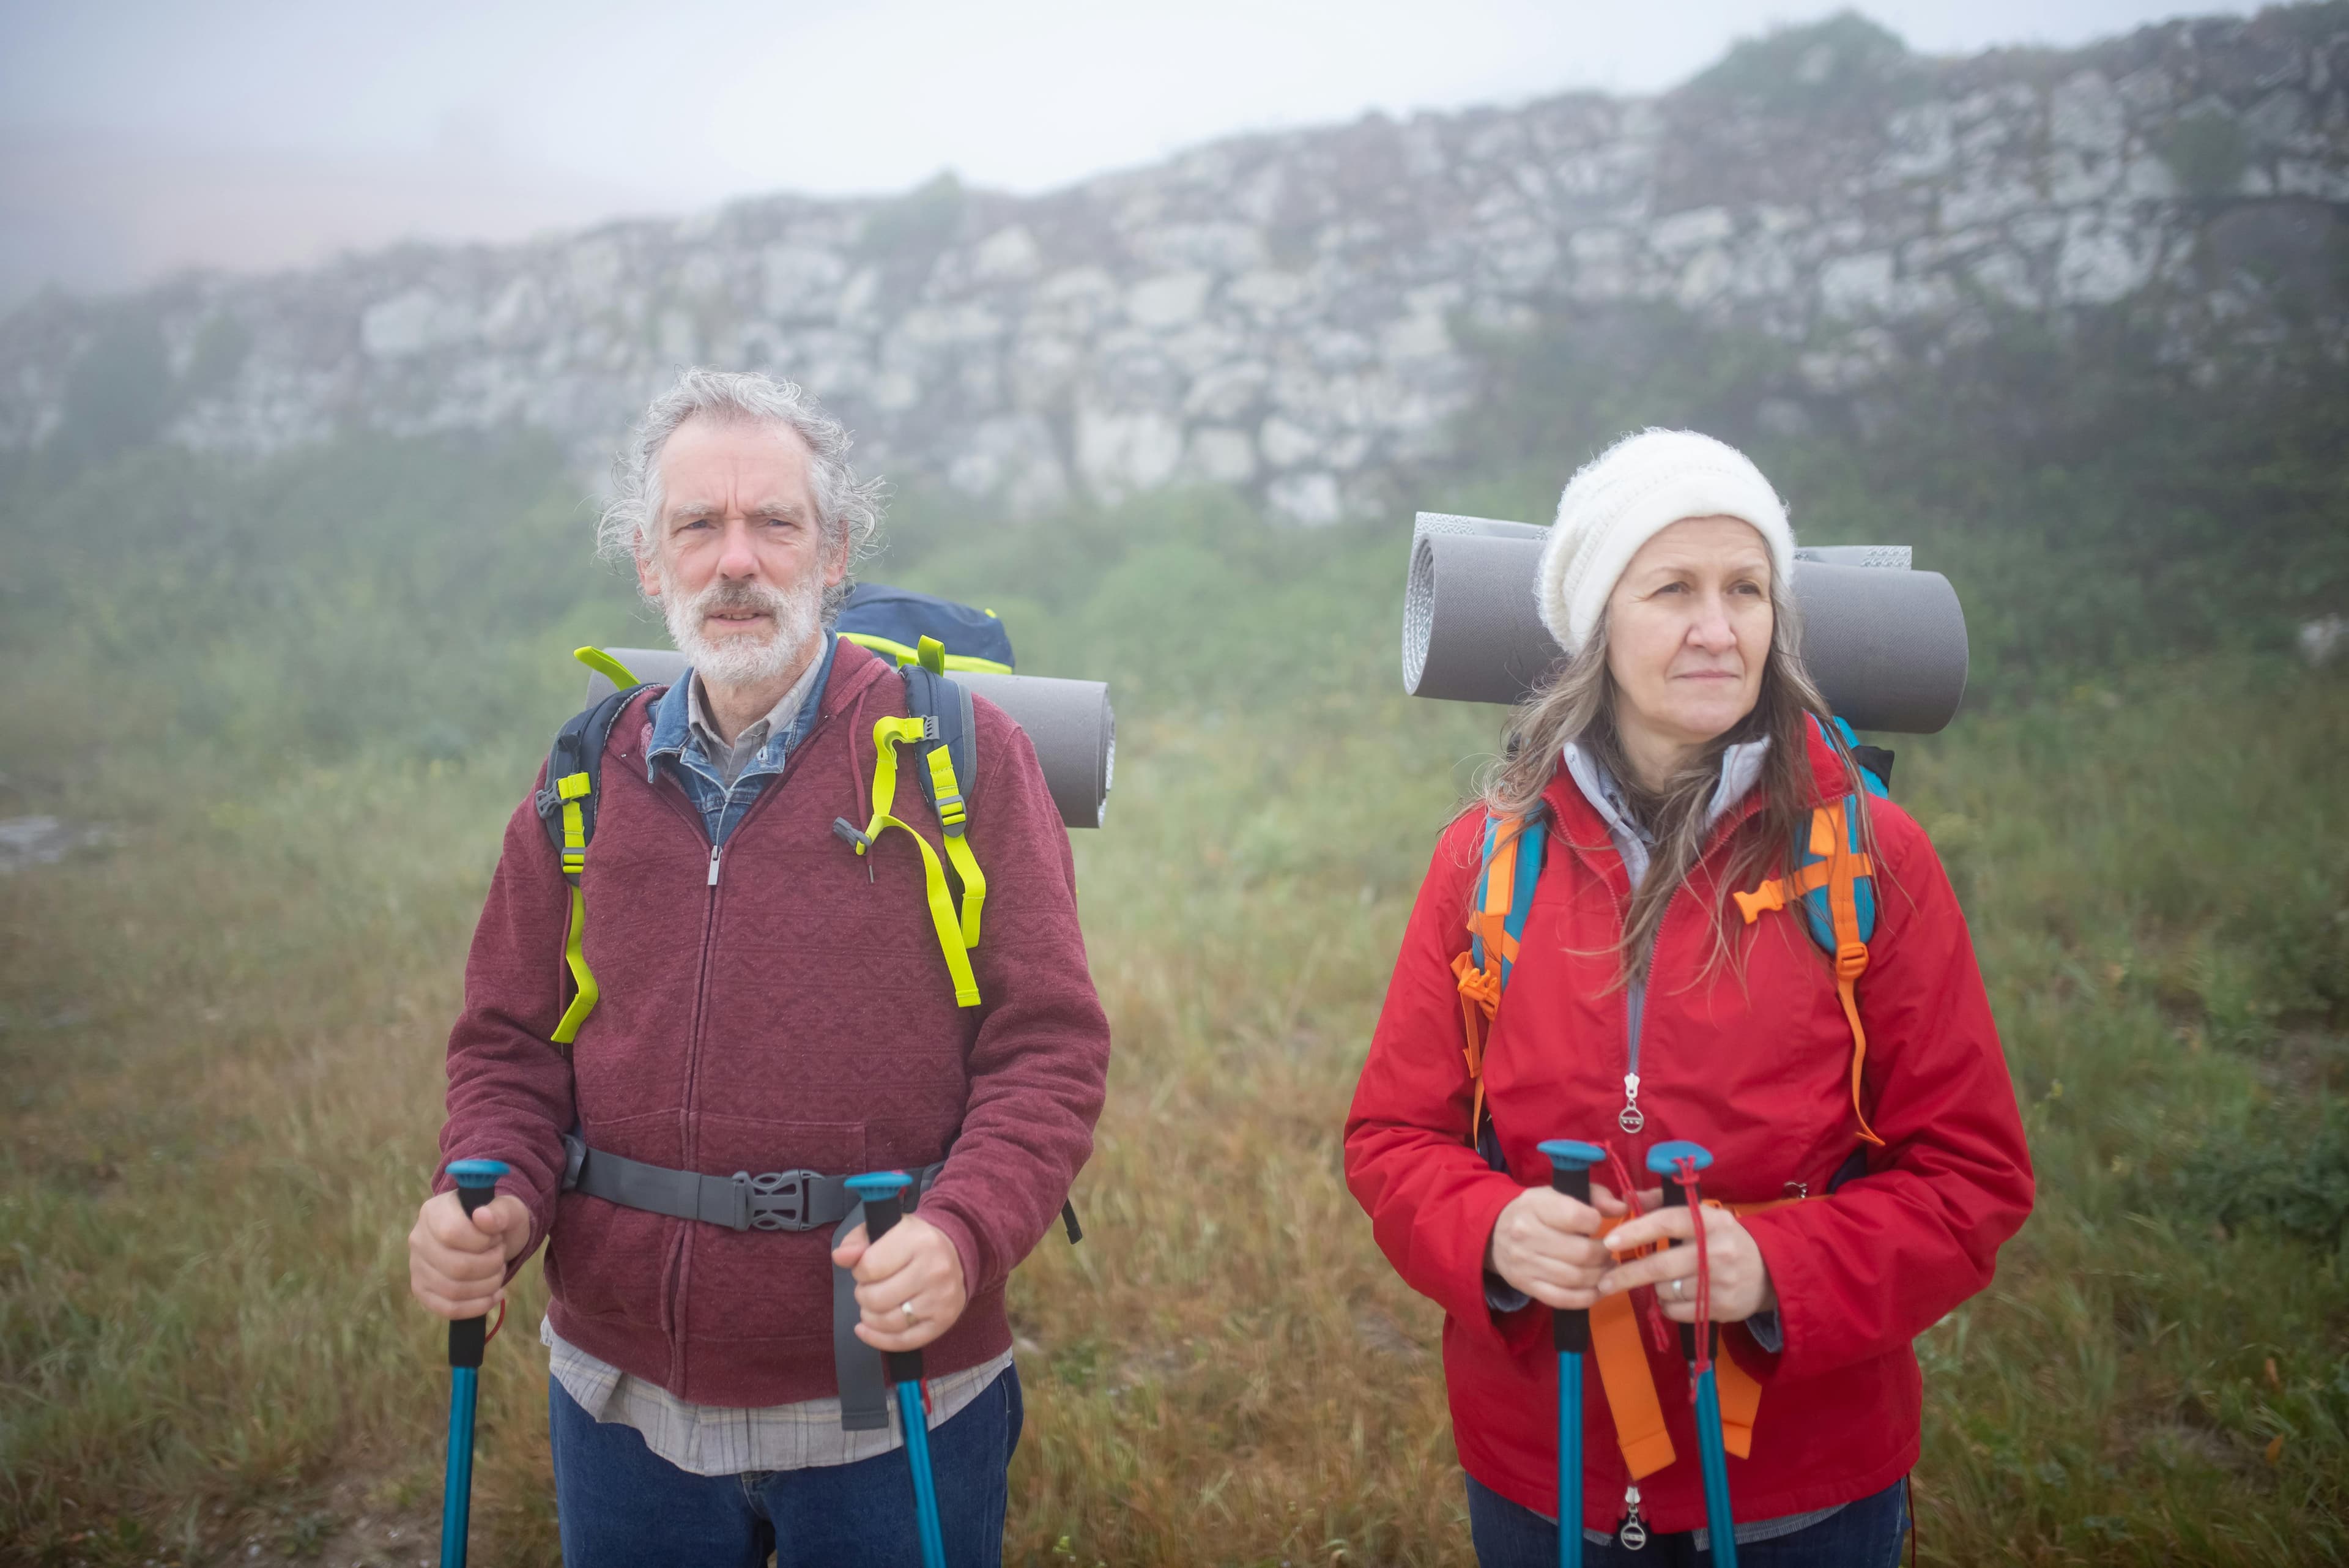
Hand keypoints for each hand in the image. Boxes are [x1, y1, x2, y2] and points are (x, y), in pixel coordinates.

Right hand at [408, 1189, 530, 1320]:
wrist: (489, 1238)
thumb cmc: (496, 1222)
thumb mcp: (508, 1209)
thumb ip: (500, 1212)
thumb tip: (482, 1216)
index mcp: (434, 1212)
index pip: (452, 1233)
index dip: (482, 1241)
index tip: (496, 1238)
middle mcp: (418, 1239)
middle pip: (456, 1267)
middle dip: (491, 1265)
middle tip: (500, 1255)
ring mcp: (417, 1267)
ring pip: (453, 1291)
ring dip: (488, 1285)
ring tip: (498, 1271)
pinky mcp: (422, 1290)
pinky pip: (448, 1308)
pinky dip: (477, 1306)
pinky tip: (495, 1295)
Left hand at [832, 1213, 967, 1352]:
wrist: (955, 1255)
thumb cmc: (912, 1242)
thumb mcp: (884, 1229)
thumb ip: (856, 1241)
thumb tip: (840, 1257)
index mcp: (918, 1240)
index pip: (869, 1267)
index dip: (858, 1271)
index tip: (865, 1269)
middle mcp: (934, 1269)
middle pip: (876, 1298)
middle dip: (864, 1295)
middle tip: (870, 1288)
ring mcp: (941, 1298)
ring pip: (888, 1322)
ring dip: (870, 1317)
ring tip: (873, 1305)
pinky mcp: (944, 1321)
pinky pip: (903, 1341)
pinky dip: (879, 1339)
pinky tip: (866, 1330)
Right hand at [1486, 1182, 1627, 1309]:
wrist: (1493, 1234)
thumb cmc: (1535, 1211)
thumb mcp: (1559, 1193)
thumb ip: (1594, 1196)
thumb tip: (1622, 1208)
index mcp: (1535, 1205)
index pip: (1577, 1216)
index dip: (1597, 1221)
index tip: (1598, 1223)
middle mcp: (1526, 1235)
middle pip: (1581, 1253)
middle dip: (1604, 1253)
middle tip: (1609, 1251)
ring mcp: (1525, 1264)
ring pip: (1576, 1278)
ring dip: (1600, 1276)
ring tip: (1606, 1268)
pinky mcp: (1526, 1286)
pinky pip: (1563, 1299)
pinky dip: (1586, 1298)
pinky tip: (1597, 1289)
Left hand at [1596, 1203, 1775, 1322]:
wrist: (1769, 1271)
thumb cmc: (1722, 1238)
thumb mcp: (1701, 1214)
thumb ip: (1662, 1203)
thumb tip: (1628, 1199)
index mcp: (1710, 1220)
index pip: (1667, 1222)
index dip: (1636, 1231)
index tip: (1609, 1241)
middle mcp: (1717, 1250)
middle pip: (1661, 1266)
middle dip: (1627, 1274)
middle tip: (1604, 1281)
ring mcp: (1721, 1282)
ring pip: (1666, 1290)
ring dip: (1653, 1288)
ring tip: (1660, 1281)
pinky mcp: (1722, 1308)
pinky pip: (1677, 1311)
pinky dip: (1667, 1305)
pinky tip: (1675, 1295)